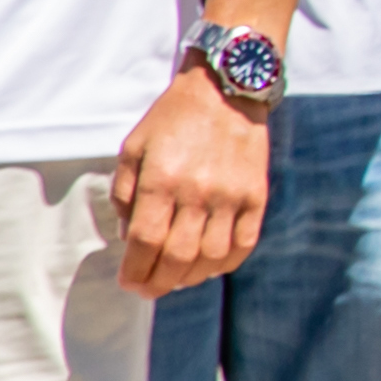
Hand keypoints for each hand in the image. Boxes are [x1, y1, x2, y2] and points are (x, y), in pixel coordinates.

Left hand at [116, 65, 266, 295]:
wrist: (226, 91)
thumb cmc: (172, 120)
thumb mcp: (133, 148)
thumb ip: (124, 193)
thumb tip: (128, 235)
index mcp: (162, 179)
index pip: (145, 241)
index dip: (134, 270)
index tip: (128, 282)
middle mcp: (198, 192)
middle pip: (177, 257)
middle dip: (158, 283)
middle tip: (148, 289)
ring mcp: (232, 196)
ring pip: (212, 257)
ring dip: (190, 278)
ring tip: (177, 278)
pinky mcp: (256, 195)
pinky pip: (244, 243)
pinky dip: (226, 264)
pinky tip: (210, 265)